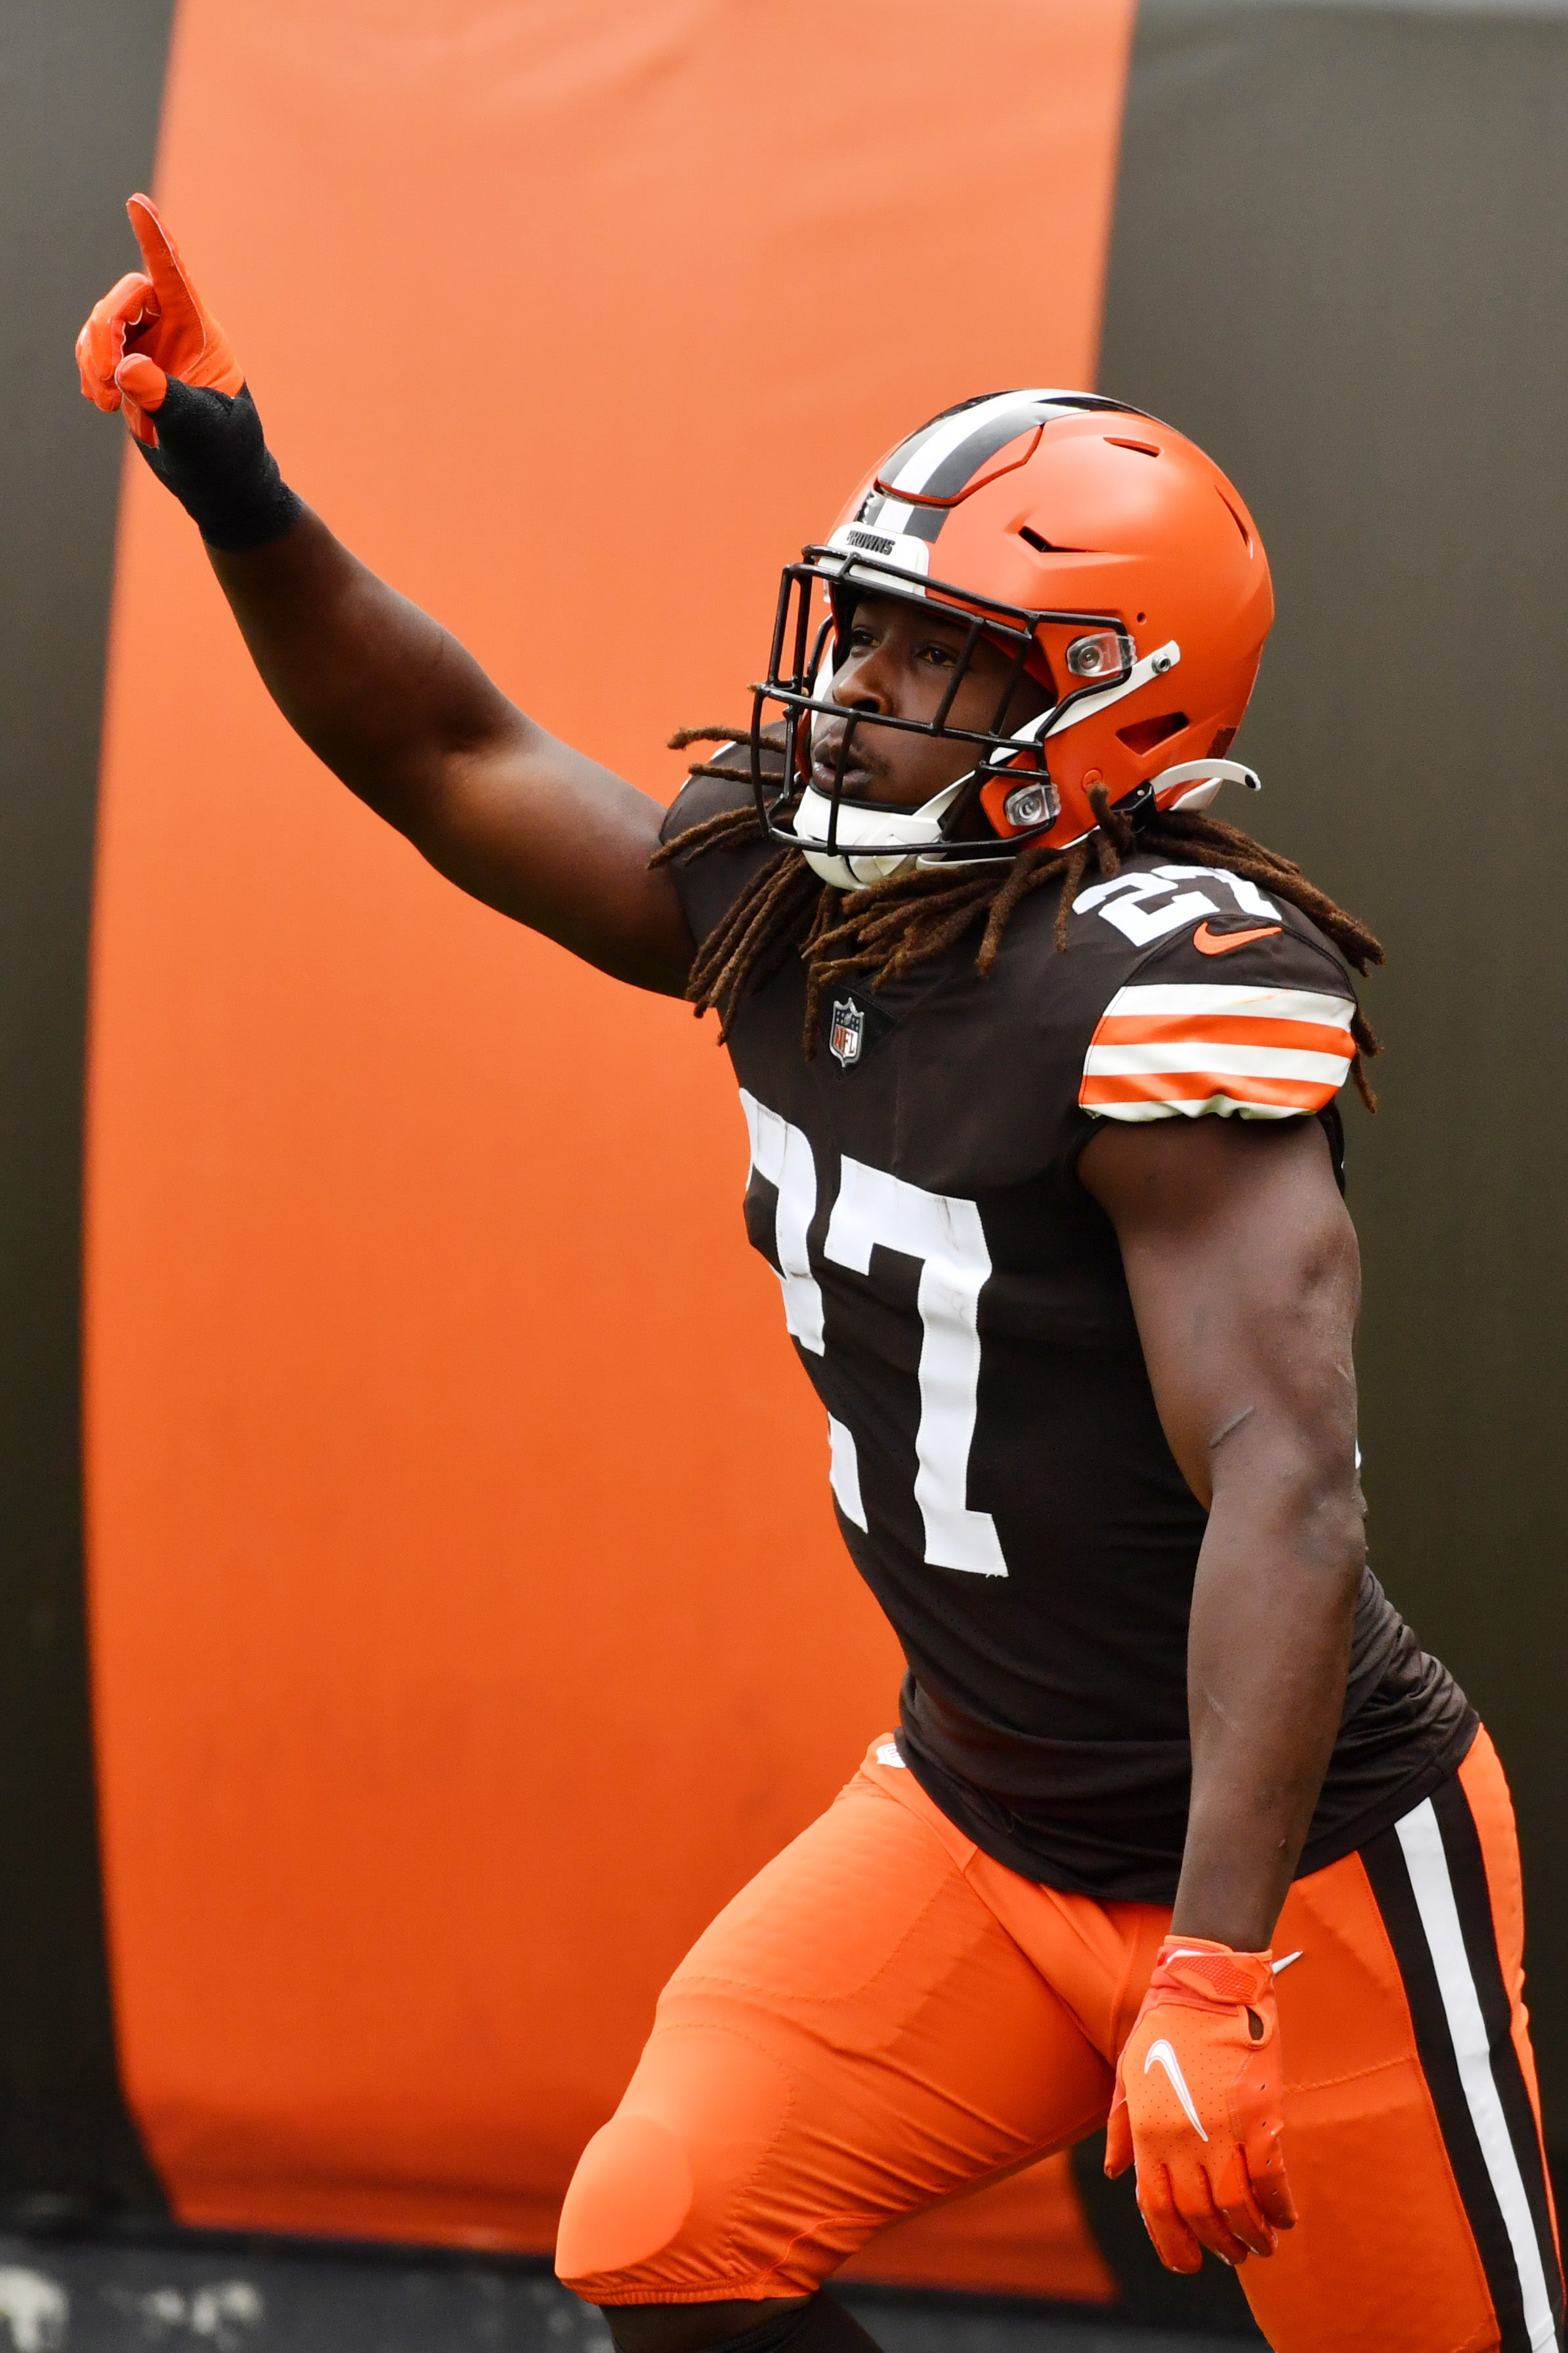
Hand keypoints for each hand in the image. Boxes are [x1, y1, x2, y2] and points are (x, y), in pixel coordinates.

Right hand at [75, 194, 240, 443]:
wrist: (217, 479)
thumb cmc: (223, 451)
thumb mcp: (199, 428)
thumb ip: (165, 398)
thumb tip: (127, 369)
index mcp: (199, 330)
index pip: (174, 276)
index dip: (156, 240)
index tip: (138, 203)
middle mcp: (172, 328)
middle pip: (123, 299)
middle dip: (104, 333)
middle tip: (106, 381)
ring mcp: (147, 344)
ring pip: (101, 323)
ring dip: (92, 357)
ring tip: (106, 401)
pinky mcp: (127, 364)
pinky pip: (92, 349)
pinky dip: (88, 371)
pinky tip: (101, 401)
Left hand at [1104, 1935, 1296, 2272]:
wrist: (1210, 1979)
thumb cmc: (1166, 2023)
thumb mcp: (1129, 2071)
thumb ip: (1120, 2127)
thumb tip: (1114, 2173)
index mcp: (1147, 2129)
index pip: (1156, 2208)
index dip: (1172, 2244)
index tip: (1187, 2264)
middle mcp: (1182, 2137)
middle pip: (1200, 2215)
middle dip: (1219, 2246)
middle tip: (1234, 2256)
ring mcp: (1222, 2128)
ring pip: (1238, 2207)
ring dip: (1252, 2235)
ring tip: (1262, 2244)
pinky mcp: (1261, 2116)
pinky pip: (1271, 2179)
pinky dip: (1280, 2206)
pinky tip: (1285, 2217)